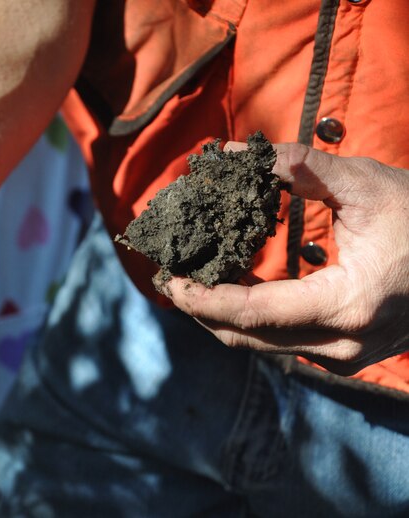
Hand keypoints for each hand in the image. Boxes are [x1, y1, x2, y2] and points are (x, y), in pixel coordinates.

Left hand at [163, 142, 408, 375]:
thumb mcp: (367, 184)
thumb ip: (299, 168)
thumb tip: (235, 152)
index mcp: (345, 306)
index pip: (251, 313)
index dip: (202, 297)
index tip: (167, 278)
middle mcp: (342, 346)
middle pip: (247, 337)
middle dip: (201, 309)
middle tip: (169, 277)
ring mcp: (345, 358)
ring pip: (262, 346)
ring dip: (222, 317)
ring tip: (191, 282)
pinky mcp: (346, 355)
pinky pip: (282, 343)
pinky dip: (250, 320)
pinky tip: (231, 290)